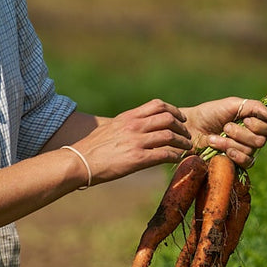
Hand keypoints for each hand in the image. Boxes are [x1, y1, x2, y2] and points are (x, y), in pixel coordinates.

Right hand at [68, 99, 191, 184]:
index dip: (174, 111)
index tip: (180, 119)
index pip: (158, 105)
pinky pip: (164, 154)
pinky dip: (175, 156)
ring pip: (170, 136)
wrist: (80, 161)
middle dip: (182, 127)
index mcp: (128, 117)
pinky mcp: (137, 159)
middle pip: (168, 119)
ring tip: (186, 148)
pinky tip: (177, 159)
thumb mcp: (111, 128)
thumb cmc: (93, 147)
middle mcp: (134, 126)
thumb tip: (141, 127)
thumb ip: (128, 125)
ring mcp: (137, 142)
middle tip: (186, 135)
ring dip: (182, 142)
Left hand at [182, 96, 266, 168]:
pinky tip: (224, 152)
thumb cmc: (210, 113)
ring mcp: (245, 150)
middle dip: (241, 133)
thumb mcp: (233, 104)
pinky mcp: (235, 162)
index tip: (246, 119)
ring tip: (214, 137)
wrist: (190, 128)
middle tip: (225, 127)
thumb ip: (255, 107)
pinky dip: (235, 155)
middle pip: (261, 140)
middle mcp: (253, 137)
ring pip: (250, 150)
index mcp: (256, 122)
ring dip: (230, 142)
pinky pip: (246, 162)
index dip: (262, 125)